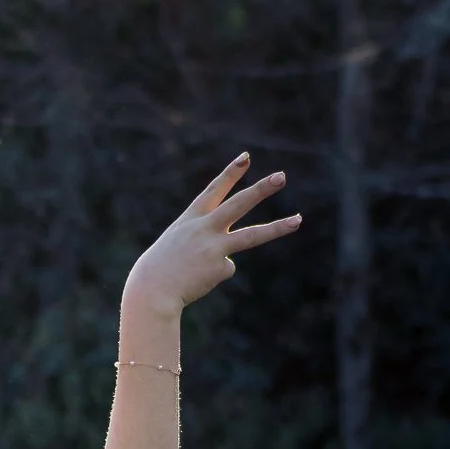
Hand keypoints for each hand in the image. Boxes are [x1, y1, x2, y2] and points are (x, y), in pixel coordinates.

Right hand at [126, 154, 300, 316]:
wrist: (151, 291)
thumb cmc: (158, 269)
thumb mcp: (175, 244)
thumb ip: (201, 242)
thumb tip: (231, 260)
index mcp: (191, 219)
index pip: (215, 190)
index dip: (231, 174)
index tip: (246, 157)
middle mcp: (206, 228)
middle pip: (239, 205)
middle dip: (261, 189)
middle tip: (281, 177)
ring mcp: (214, 247)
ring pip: (251, 236)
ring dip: (277, 227)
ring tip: (298, 220)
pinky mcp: (220, 268)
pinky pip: (225, 269)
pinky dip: (213, 275)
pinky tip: (198, 279)